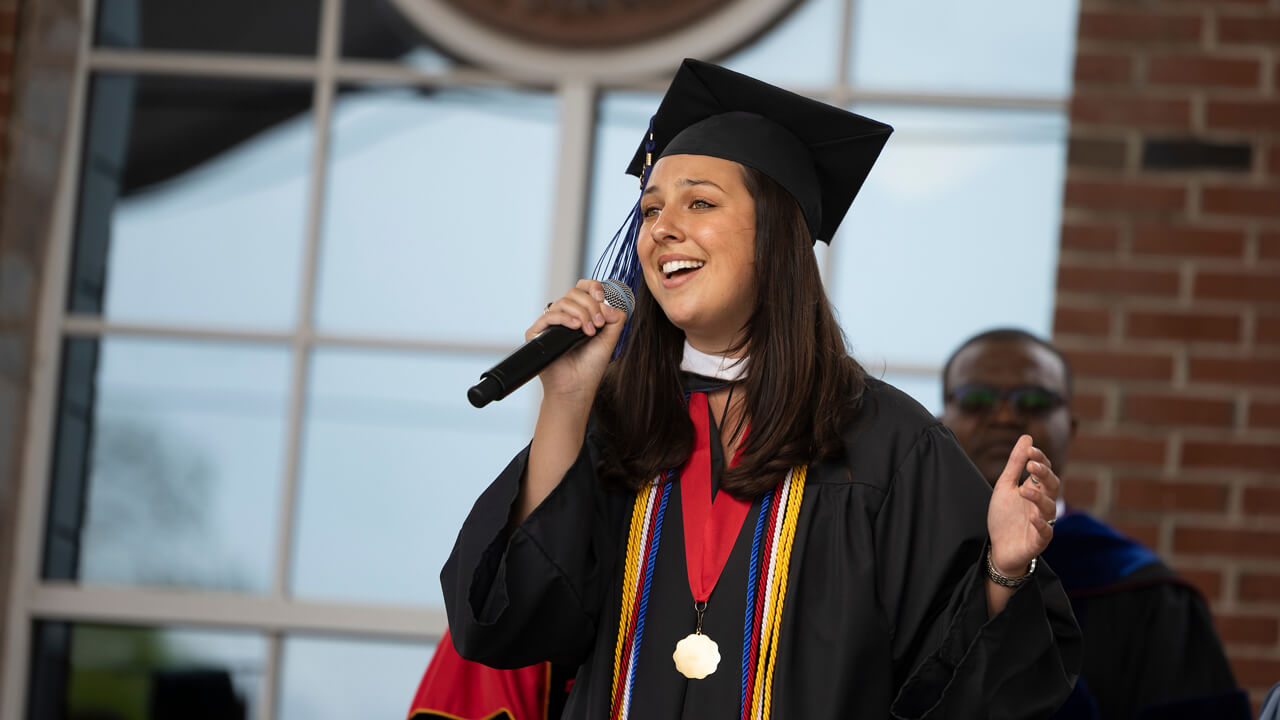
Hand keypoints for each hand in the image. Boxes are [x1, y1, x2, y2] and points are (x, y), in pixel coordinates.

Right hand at [529, 279, 626, 404]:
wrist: (577, 388)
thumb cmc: (590, 366)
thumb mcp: (609, 339)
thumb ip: (615, 318)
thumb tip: (611, 303)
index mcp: (580, 314)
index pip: (582, 289)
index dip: (593, 287)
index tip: (602, 297)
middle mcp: (564, 316)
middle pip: (574, 293)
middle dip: (590, 305)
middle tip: (599, 324)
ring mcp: (550, 324)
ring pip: (563, 302)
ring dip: (581, 313)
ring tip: (590, 331)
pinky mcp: (536, 333)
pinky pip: (549, 316)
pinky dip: (565, 318)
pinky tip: (576, 327)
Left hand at [987, 435, 1057, 578]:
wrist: (999, 548)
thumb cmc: (1004, 516)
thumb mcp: (1005, 486)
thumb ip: (1015, 463)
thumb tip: (1027, 437)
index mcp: (1035, 490)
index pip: (1044, 471)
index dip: (1040, 460)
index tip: (1031, 450)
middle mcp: (1042, 504)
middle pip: (1052, 486)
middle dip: (1044, 474)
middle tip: (1032, 465)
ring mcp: (1043, 522)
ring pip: (1049, 508)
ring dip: (1039, 498)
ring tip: (1024, 491)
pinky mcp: (1039, 541)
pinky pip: (1046, 532)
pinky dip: (1040, 524)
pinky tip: (1033, 517)